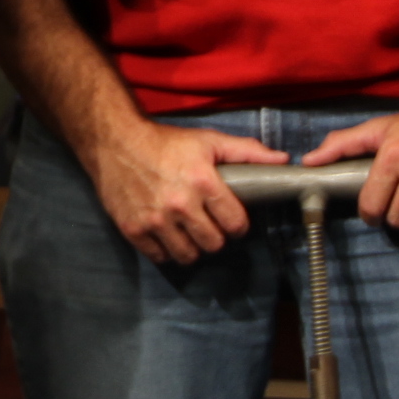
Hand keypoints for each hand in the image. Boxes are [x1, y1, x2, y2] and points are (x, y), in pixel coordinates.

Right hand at [83, 116, 290, 265]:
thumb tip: (282, 161)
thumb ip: (248, 152)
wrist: (115, 142)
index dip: (238, 224)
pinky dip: (166, 250)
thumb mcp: (208, 141)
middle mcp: (180, 204)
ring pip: (188, 256)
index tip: (232, 220)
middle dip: (215, 236)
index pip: (235, 224)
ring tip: (188, 231)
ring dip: (192, 247)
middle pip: (214, 244)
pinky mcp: (134, 229)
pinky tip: (167, 234)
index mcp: (203, 182)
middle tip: (208, 224)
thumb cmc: (165, 142)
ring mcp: (155, 219)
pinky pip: (160, 257)